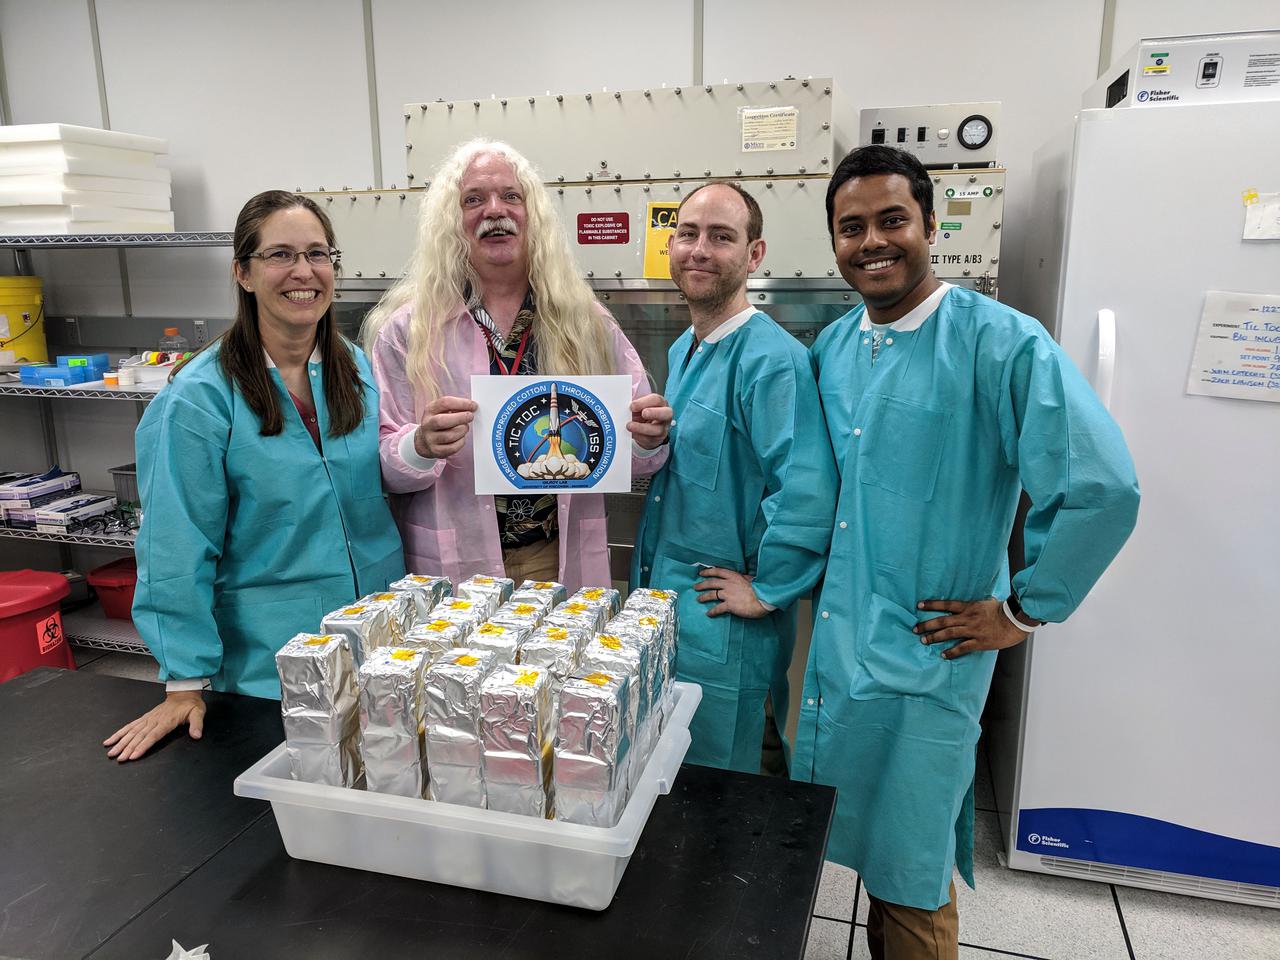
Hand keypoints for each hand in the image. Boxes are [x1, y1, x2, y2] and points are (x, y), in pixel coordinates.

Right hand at [103, 691, 205, 761]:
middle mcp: (154, 720)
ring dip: (121, 742)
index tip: (133, 755)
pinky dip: (119, 733)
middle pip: (139, 736)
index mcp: (167, 721)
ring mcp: (148, 719)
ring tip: (111, 752)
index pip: (153, 736)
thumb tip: (197, 735)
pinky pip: (130, 726)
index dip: (143, 746)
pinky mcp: (144, 718)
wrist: (183, 693)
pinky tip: (110, 740)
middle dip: (128, 748)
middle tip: (119, 758)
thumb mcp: (198, 713)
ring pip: (132, 732)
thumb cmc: (190, 705)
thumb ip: (197, 725)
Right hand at [414, 395, 477, 459]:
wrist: (424, 441)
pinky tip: (460, 437)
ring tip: (464, 427)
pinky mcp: (436, 450)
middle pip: (443, 421)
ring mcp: (430, 439)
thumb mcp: (441, 410)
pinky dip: (461, 441)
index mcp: (430, 410)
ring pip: (450, 435)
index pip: (445, 403)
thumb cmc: (438, 423)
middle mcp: (427, 424)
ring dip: (462, 430)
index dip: (462, 403)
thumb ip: (455, 407)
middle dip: (461, 418)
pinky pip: (453, 447)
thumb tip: (471, 407)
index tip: (473, 405)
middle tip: (470, 417)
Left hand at [627, 393, 672, 448]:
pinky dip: (638, 436)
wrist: (644, 429)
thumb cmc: (642, 413)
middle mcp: (665, 415)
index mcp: (661, 403)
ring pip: (658, 430)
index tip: (632, 405)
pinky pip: (649, 439)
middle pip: (666, 413)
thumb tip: (623, 401)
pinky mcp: (656, 439)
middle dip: (654, 413)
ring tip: (629, 425)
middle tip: (643, 413)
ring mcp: (662, 428)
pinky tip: (632, 433)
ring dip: (642, 428)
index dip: (644, 402)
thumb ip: (634, 403)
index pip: (656, 400)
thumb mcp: (639, 405)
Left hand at [694, 568, 769, 618]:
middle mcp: (728, 584)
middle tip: (695, 587)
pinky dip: (712, 611)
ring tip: (698, 599)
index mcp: (733, 576)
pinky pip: (718, 608)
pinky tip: (708, 614)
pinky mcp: (729, 605)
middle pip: (711, 583)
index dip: (708, 572)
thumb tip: (742, 577)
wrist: (763, 599)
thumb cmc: (760, 589)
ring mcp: (728, 594)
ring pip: (712, 595)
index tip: (701, 573)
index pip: (717, 572)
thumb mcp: (750, 579)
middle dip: (702, 585)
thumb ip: (743, 578)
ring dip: (704, 597)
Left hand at [914, 598, 1030, 659]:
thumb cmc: (1003, 610)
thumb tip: (972, 604)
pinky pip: (962, 648)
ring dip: (935, 637)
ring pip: (949, 634)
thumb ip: (976, 605)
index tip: (919, 605)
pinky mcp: (979, 642)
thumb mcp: (986, 602)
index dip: (931, 605)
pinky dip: (952, 652)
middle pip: (942, 621)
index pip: (946, 605)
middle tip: (916, 629)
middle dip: (927, 625)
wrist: (1015, 620)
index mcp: (969, 607)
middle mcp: (967, 618)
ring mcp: (972, 630)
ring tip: (924, 640)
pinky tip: (943, 655)